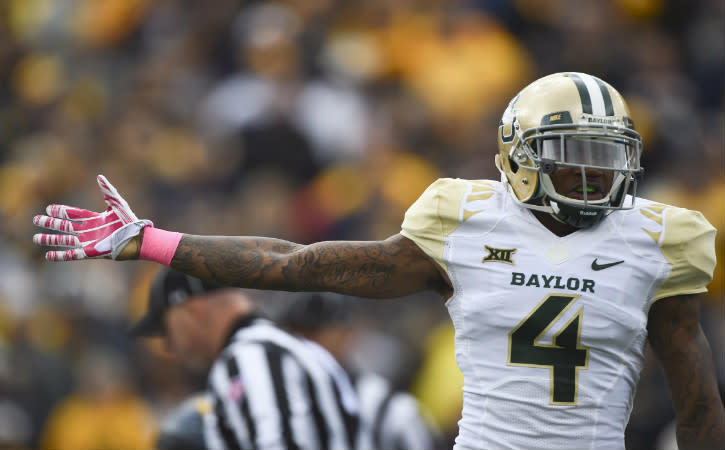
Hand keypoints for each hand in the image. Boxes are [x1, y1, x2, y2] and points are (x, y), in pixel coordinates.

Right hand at [33, 175, 151, 260]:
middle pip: (65, 226)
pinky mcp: (91, 253)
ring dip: (51, 239)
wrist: (137, 239)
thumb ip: (108, 191)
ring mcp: (89, 242)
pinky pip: (72, 255)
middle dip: (51, 224)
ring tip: (36, 238)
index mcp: (95, 219)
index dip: (61, 211)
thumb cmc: (130, 222)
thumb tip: (99, 176)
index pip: (74, 214)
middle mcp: (90, 231)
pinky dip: (60, 255)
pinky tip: (48, 255)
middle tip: (36, 220)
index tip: (48, 209)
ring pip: (65, 240)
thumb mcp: (118, 204)